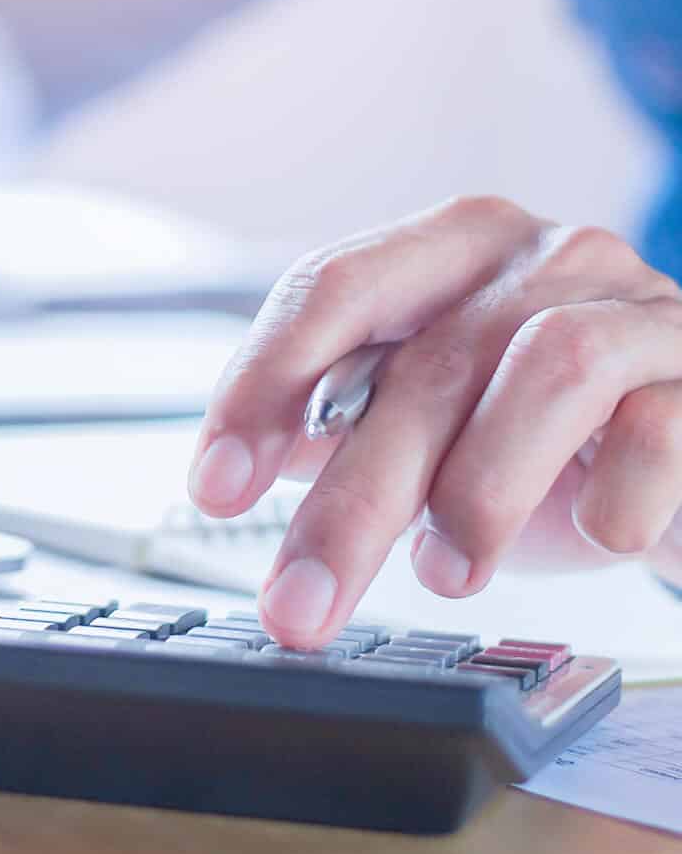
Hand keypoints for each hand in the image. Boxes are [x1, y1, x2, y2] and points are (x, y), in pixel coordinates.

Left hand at [188, 196, 681, 647]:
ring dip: (480, 493)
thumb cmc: (541, 433)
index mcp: (448, 254)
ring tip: (446, 573)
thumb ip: (339, 426)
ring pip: (548, 370)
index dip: (264, 386)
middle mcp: (538, 261)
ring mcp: (634, 310)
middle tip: (300, 600)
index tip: (216, 484)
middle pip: (423, 363)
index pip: (330, 290)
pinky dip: (613, 498)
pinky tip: (593, 536)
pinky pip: (661, 427)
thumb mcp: (428, 422)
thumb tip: (241, 465)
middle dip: (351, 501)